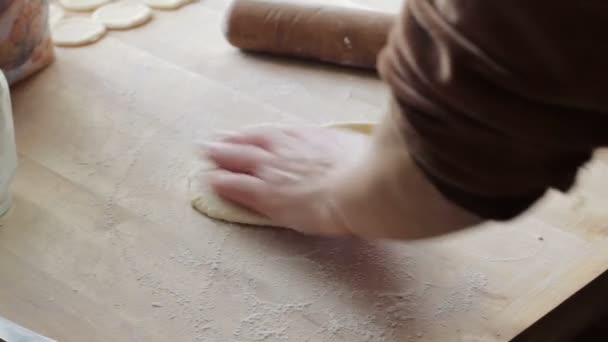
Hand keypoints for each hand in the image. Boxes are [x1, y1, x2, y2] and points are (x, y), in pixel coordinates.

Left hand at [201, 125, 370, 235]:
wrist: (359, 186)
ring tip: (205, 155)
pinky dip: (222, 182)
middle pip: (250, 142)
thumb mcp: (353, 148)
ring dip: (220, 156)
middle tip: (212, 141)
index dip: (255, 135)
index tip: (243, 134)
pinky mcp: (266, 194)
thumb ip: (342, 148)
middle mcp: (284, 148)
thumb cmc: (365, 168)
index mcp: (306, 136)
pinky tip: (210, 181)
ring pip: (238, 159)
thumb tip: (348, 148)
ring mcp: (272, 170)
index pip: (273, 134)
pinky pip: (237, 186)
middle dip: (230, 141)